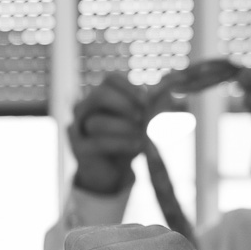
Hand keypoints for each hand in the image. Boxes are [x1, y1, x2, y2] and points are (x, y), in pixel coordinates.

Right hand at [68, 73, 150, 194]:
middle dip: (124, 105)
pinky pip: (98, 143)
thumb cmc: (126, 139)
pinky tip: (138, 146)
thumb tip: (172, 83)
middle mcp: (84, 107)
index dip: (129, 87)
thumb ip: (152, 104)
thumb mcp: (141, 121)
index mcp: (99, 95)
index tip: (147, 100)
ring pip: (97, 122)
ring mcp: (78, 128)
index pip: (110, 79)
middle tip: (142, 117)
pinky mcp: (79, 149)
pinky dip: (121, 143)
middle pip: (99, 95)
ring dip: (124, 128)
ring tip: (142, 135)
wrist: (110, 170)